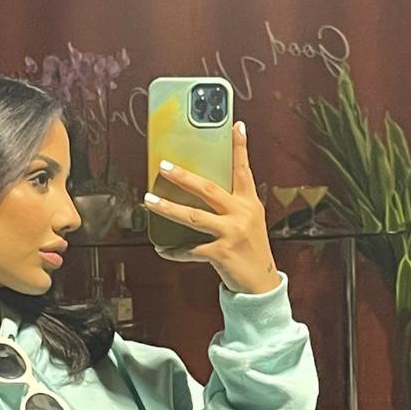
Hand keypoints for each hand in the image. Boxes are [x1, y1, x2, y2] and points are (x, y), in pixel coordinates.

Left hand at [144, 121, 280, 294]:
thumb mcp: (249, 222)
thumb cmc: (251, 250)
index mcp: (249, 203)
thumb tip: (203, 191)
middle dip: (184, 176)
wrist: (262, 284)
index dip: (240, 147)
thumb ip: (232, 205)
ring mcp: (231, 233)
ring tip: (149, 200)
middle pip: (208, 189)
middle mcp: (241, 214)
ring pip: (193, 216)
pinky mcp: (221, 253)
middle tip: (164, 165)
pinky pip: (190, 249)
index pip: (243, 169)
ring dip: (168, 208)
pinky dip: (175, 250)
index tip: (236, 125)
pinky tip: (164, 249)